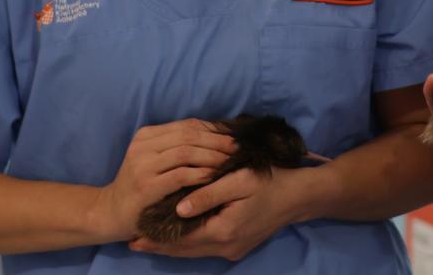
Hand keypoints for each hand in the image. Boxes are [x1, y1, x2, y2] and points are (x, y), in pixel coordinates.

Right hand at [95, 119, 236, 241]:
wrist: (110, 213)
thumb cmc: (139, 187)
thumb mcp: (153, 160)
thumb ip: (176, 148)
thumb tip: (215, 136)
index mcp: (145, 135)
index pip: (186, 125)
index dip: (212, 130)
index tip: (231, 137)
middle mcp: (142, 146)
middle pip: (188, 136)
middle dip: (216, 141)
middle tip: (236, 149)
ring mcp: (142, 165)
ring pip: (186, 152)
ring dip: (212, 156)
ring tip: (229, 162)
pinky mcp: (146, 186)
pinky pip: (180, 175)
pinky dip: (201, 174)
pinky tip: (214, 177)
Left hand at [128, 166, 301, 259]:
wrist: (299, 197)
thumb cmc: (269, 181)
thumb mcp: (239, 180)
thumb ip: (207, 194)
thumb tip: (178, 209)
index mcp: (224, 231)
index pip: (182, 239)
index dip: (157, 237)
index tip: (134, 234)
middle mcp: (227, 247)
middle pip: (185, 250)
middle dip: (159, 246)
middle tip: (133, 241)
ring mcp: (233, 250)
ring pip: (194, 252)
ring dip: (172, 247)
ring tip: (148, 241)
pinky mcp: (238, 247)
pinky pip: (205, 248)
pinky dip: (188, 244)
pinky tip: (177, 237)